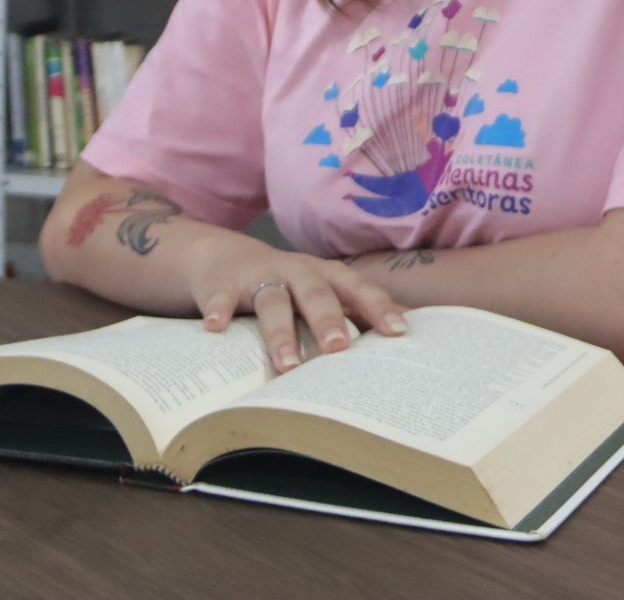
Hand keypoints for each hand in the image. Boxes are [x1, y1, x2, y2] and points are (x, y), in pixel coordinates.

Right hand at [189, 237, 409, 373]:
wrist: (226, 257)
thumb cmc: (288, 284)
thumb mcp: (322, 291)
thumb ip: (356, 310)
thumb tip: (407, 330)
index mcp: (326, 275)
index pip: (358, 289)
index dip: (378, 308)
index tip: (398, 332)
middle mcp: (297, 271)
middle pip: (316, 294)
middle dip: (329, 321)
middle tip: (339, 350)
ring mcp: (260, 276)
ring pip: (273, 302)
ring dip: (280, 333)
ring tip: (287, 366)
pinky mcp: (225, 283)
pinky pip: (221, 297)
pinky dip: (219, 311)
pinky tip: (216, 328)